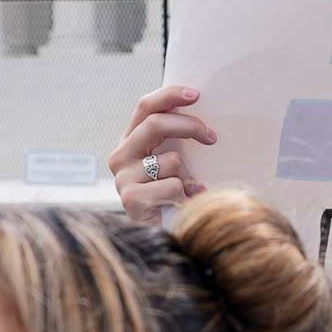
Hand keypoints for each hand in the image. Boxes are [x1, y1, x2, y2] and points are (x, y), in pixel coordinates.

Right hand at [109, 83, 214, 221]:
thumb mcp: (171, 163)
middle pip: (156, 124)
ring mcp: (122, 178)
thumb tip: (204, 122)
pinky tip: (179, 206)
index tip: (195, 95)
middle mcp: (120, 156)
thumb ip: (176, 141)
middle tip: (212, 137)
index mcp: (129, 141)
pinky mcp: (131, 199)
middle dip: (189, 126)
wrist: (155, 237)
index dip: (169, 95)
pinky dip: (184, 196)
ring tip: (182, 192)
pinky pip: (173, 186)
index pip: (145, 107)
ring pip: (171, 160)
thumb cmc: (168, 195)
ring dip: (186, 176)